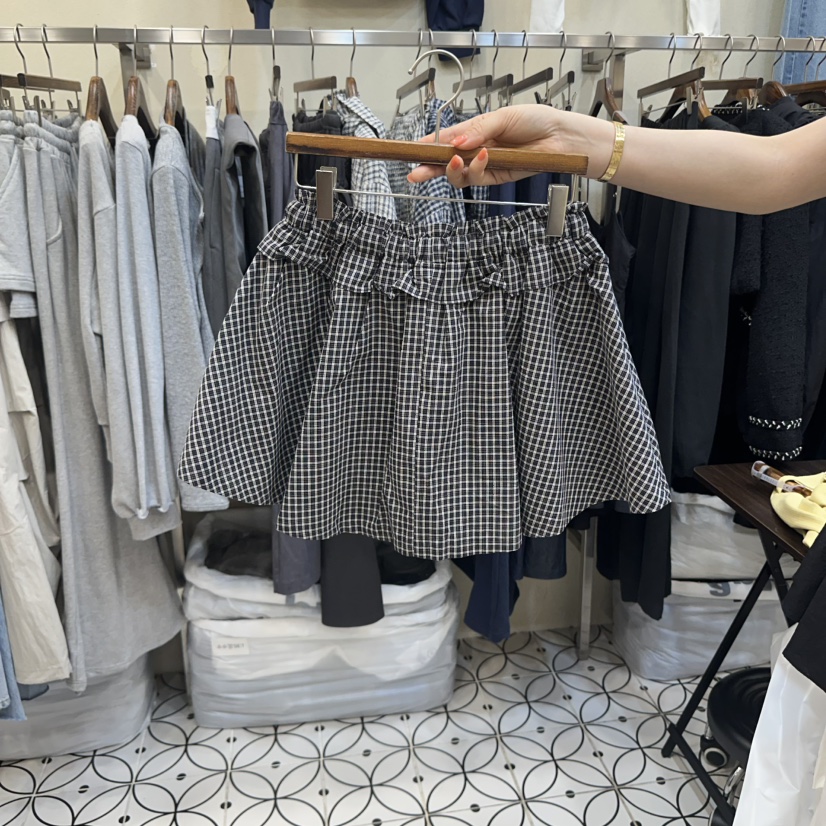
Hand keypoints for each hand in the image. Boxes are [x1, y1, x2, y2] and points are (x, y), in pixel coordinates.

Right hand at [407, 104, 613, 187]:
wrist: (560, 137)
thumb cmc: (536, 121)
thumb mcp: (503, 116)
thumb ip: (477, 130)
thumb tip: (455, 142)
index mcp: (474, 131)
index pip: (444, 139)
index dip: (426, 146)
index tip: (409, 151)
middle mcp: (475, 150)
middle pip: (444, 162)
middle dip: (428, 169)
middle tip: (414, 174)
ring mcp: (484, 165)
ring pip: (457, 175)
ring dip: (451, 170)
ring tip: (453, 160)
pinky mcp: (496, 177)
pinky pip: (477, 178)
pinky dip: (476, 169)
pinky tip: (482, 156)